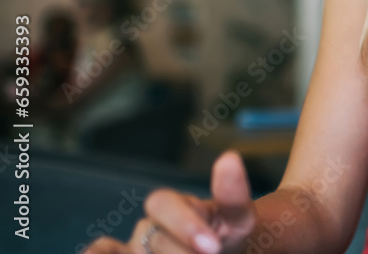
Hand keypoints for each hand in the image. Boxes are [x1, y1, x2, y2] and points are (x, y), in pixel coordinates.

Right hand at [83, 150, 256, 253]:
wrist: (225, 253)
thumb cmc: (227, 234)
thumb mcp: (238, 216)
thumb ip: (232, 195)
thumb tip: (229, 156)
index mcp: (174, 205)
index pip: (164, 206)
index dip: (185, 225)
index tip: (212, 246)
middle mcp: (149, 226)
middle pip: (152, 238)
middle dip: (182, 250)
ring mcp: (134, 246)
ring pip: (127, 248)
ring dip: (153, 251)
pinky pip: (102, 250)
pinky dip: (97, 252)